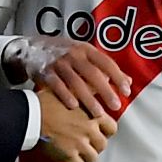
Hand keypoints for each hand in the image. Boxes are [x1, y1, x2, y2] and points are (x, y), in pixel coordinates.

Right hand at [8, 35, 131, 116]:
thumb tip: (129, 81)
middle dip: (105, 91)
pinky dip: (65, 95)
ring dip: (88, 98)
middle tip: (116, 106)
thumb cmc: (64, 55)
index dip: (117, 77)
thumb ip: (105, 67)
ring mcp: (58, 62)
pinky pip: (56, 84)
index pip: (106, 62)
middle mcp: (73, 54)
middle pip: (93, 73)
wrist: (32, 48)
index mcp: (86, 49)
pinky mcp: (45, 71)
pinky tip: (74, 107)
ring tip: (98, 113)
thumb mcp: (85, 55)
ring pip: (76, 82)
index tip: (126, 91)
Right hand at [35, 86, 115, 161]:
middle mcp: (89, 130)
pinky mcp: (68, 156)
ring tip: (77, 152)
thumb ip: (89, 88)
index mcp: (93, 114)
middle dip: (95, 145)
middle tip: (86, 143)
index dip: (106, 131)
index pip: (112, 128)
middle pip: (102, 144)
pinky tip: (69, 159)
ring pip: (92, 157)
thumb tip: (105, 78)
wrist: (30, 115)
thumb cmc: (47, 101)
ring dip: (86, 156)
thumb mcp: (71, 88)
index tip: (98, 131)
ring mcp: (80, 144)